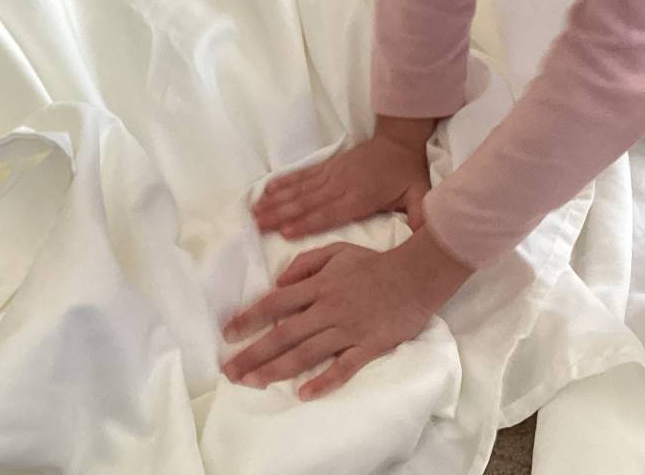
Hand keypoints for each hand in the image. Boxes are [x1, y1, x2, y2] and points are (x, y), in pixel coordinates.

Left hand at [222, 229, 470, 398]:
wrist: (416, 276)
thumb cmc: (374, 263)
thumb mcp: (337, 250)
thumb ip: (306, 263)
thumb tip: (279, 282)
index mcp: (319, 285)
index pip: (276, 303)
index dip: (250, 318)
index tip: (228, 333)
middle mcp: (328, 309)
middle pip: (284, 334)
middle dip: (253, 353)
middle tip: (230, 370)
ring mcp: (348, 329)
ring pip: (306, 353)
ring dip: (277, 369)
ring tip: (253, 382)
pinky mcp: (368, 346)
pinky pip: (344, 367)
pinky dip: (324, 381)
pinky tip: (304, 394)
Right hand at [252, 133, 429, 239]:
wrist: (400, 140)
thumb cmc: (407, 173)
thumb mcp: (419, 196)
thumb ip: (419, 217)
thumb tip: (426, 237)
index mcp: (361, 197)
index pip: (330, 213)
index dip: (307, 222)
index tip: (285, 231)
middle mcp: (342, 185)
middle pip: (307, 202)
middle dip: (281, 213)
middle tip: (257, 224)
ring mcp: (332, 174)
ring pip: (300, 188)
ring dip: (277, 199)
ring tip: (255, 210)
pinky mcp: (328, 166)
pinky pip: (303, 175)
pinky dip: (284, 182)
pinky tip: (267, 188)